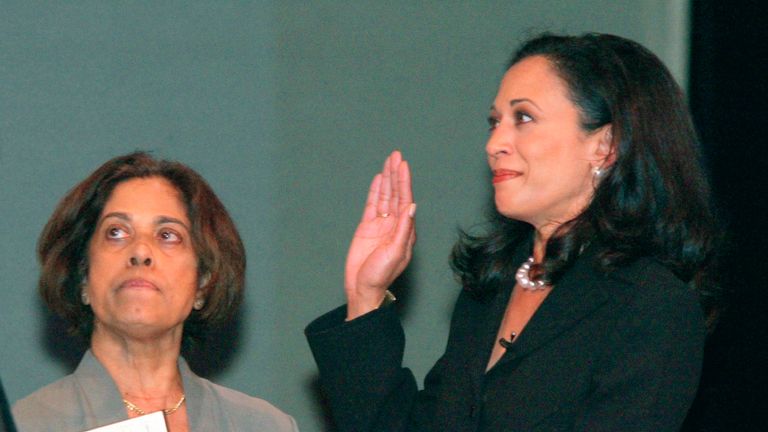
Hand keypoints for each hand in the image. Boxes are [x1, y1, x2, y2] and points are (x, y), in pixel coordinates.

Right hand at [344, 151, 415, 319]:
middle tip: (396, 155)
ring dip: (387, 179)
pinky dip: (375, 191)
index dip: (404, 181)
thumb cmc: (381, 275)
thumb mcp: (395, 253)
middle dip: (396, 174)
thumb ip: (403, 230)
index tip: (403, 165)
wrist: (362, 288)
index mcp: (405, 230)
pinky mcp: (367, 227)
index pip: (405, 200)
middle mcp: (394, 224)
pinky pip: (372, 205)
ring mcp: (380, 225)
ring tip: (388, 161)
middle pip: (396, 194)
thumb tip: (411, 207)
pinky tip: (378, 179)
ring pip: (384, 196)